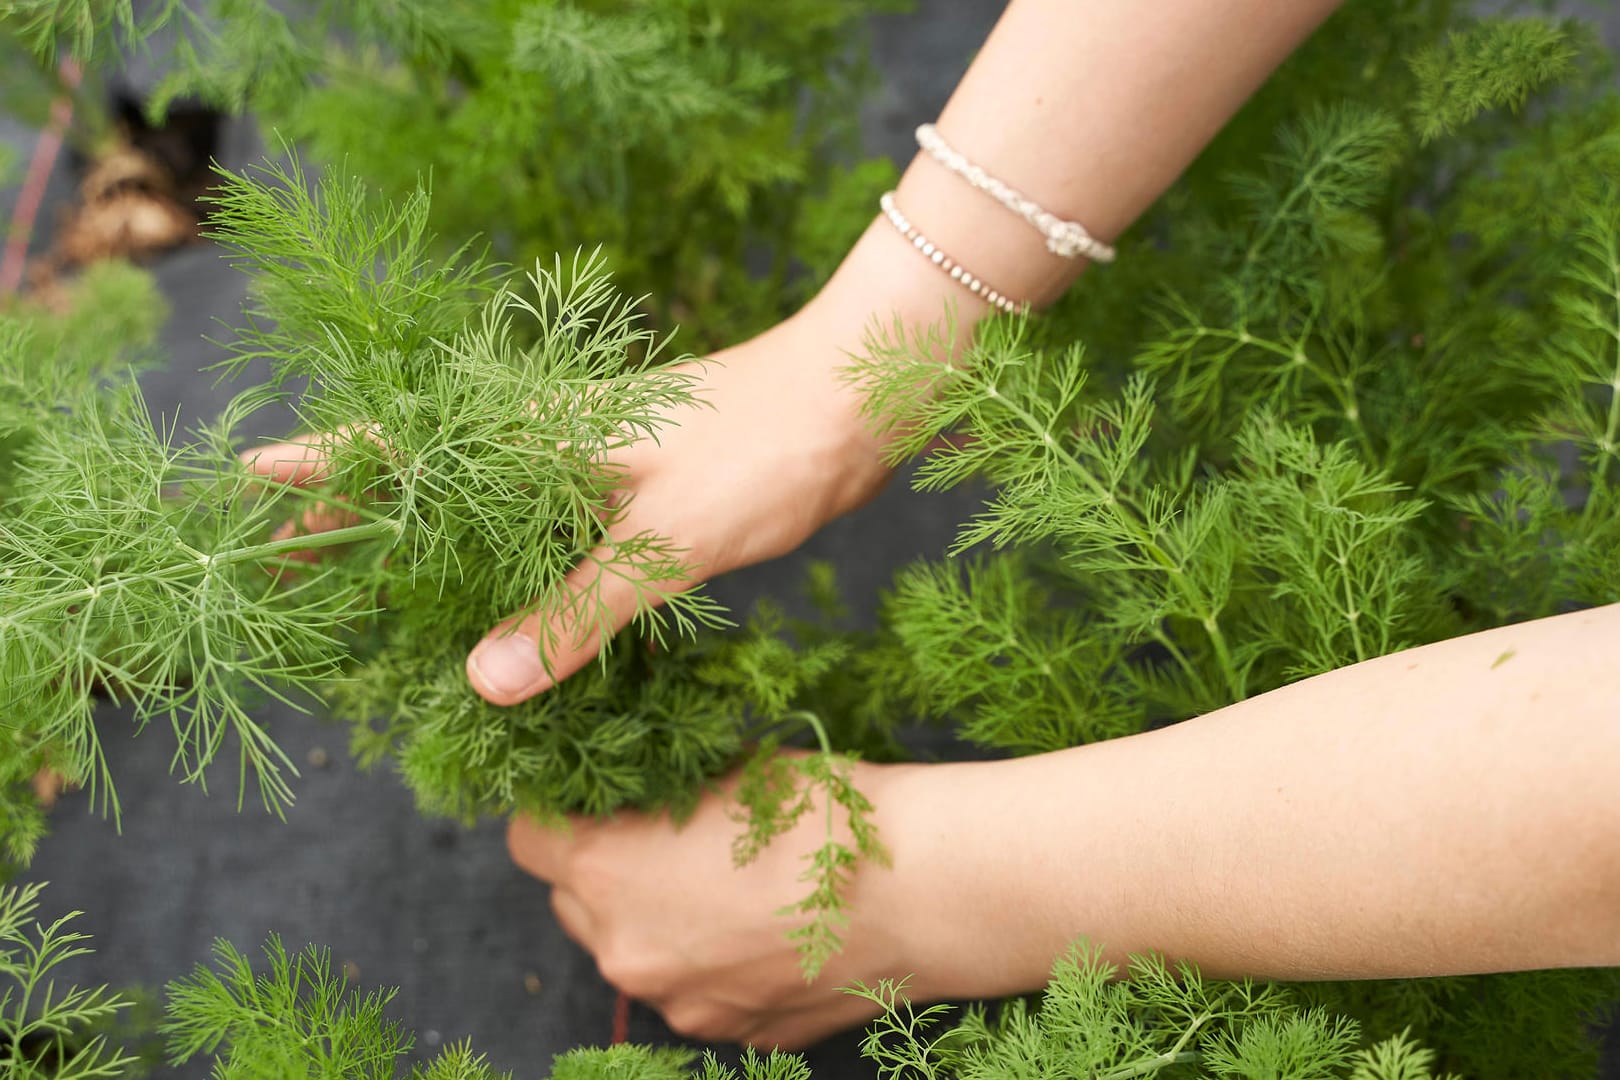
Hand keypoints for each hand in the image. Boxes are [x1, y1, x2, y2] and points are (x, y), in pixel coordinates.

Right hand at [243, 302, 893, 704]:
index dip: (328, 465)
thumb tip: (480, 683)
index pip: (409, 445)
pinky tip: (518, 607)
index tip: (251, 481)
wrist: (865, 395)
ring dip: (440, 545)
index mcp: (544, 433)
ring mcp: (602, 461)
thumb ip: (580, 609)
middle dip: (366, 519)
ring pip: (495, 506)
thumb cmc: (771, 444)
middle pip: (436, 479)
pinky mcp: (646, 485)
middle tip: (298, 568)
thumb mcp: (673, 537)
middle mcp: (559, 440)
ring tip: (385, 598)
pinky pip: (558, 527)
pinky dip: (523, 564)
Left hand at [505, 756, 926, 1049]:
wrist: (921, 890)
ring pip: (635, 952)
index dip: (558, 812)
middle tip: (670, 837)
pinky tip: (767, 929)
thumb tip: (633, 789)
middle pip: (575, 904)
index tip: (596, 798)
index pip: (529, 840)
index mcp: (609, 872)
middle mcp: (624, 950)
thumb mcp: (726, 768)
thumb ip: (658, 792)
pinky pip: (691, 990)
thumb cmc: (825, 813)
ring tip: (732, 885)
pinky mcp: (727, 1035)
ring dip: (660, 919)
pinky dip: (711, 962)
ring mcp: (677, 1004)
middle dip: (607, 871)